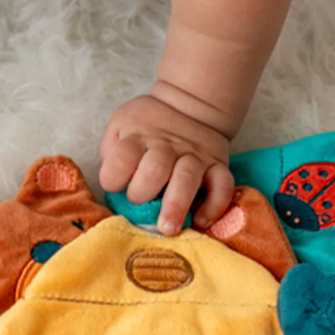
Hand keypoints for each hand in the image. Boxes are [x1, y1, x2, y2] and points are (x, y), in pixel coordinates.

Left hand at [98, 94, 234, 234]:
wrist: (191, 106)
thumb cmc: (148, 126)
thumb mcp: (120, 126)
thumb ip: (112, 153)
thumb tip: (114, 184)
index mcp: (138, 136)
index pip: (122, 158)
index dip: (113, 177)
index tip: (114, 186)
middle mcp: (167, 146)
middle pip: (155, 169)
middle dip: (143, 193)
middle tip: (140, 205)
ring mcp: (195, 156)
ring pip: (187, 179)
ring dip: (176, 205)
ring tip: (168, 228)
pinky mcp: (218, 165)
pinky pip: (222, 185)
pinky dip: (215, 205)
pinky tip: (202, 221)